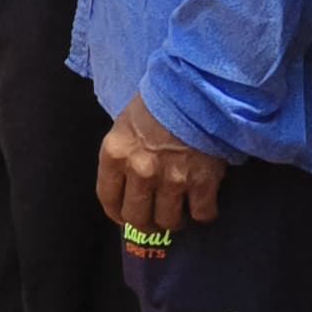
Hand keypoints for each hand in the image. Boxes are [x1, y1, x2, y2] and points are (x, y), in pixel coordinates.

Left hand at [94, 98, 228, 234]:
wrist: (197, 88)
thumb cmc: (159, 99)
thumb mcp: (126, 123)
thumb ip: (123, 155)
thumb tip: (127, 181)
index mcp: (115, 155)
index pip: (108, 199)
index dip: (117, 213)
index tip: (124, 216)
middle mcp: (139, 172)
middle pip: (137, 218)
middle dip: (145, 223)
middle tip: (154, 218)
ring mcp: (172, 180)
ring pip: (169, 222)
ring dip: (174, 221)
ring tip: (179, 211)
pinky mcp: (202, 182)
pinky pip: (202, 214)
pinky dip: (203, 213)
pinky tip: (202, 203)